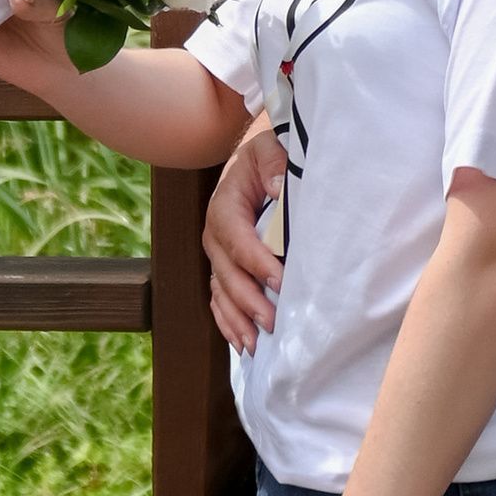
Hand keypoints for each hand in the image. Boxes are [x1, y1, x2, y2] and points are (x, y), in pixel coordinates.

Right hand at [204, 115, 288, 353]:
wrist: (252, 164)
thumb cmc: (265, 159)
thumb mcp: (269, 150)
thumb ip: (273, 165)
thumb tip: (277, 188)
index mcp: (224, 207)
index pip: (237, 239)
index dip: (257, 262)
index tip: (280, 280)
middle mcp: (215, 236)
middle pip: (226, 274)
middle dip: (248, 300)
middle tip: (272, 322)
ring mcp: (217, 256)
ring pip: (221, 293)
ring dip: (237, 320)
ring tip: (256, 345)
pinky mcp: (223, 269)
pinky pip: (220, 299)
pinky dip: (228, 322)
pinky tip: (242, 343)